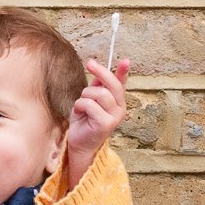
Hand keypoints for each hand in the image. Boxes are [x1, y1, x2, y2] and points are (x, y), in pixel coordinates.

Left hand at [66, 57, 129, 186]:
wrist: (80, 144)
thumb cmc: (84, 121)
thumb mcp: (91, 100)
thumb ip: (97, 87)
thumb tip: (98, 70)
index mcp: (117, 101)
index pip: (122, 84)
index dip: (123, 72)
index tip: (125, 60)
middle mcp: (120, 109)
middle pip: (112, 84)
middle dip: (100, 72)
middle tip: (89, 63)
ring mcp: (114, 117)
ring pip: (99, 93)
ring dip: (84, 96)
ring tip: (80, 105)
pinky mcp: (105, 124)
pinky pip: (90, 105)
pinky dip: (80, 106)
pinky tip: (79, 112)